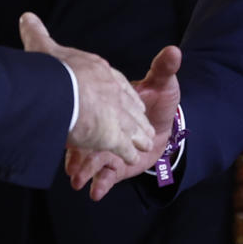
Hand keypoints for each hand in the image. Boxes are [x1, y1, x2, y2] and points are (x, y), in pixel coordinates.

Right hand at [20, 13, 147, 164]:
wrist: (66, 91)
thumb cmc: (56, 70)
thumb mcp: (46, 48)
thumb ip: (37, 34)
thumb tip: (26, 17)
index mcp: (102, 72)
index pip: (116, 83)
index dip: (121, 92)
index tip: (126, 98)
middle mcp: (114, 94)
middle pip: (128, 107)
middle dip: (134, 118)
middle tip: (140, 127)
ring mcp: (117, 117)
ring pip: (132, 128)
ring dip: (137, 138)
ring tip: (142, 146)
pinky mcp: (115, 139)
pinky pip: (125, 149)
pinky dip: (129, 154)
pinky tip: (131, 159)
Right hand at [68, 44, 181, 200]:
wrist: (168, 128)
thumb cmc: (159, 102)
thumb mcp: (162, 84)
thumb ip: (163, 69)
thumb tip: (174, 51)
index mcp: (109, 107)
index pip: (95, 112)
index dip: (86, 119)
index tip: (75, 126)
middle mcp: (103, 128)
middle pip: (88, 139)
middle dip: (77, 152)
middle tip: (69, 162)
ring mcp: (107, 149)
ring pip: (92, 160)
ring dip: (84, 170)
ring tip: (77, 180)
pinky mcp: (114, 167)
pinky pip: (106, 177)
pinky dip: (101, 184)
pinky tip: (95, 192)